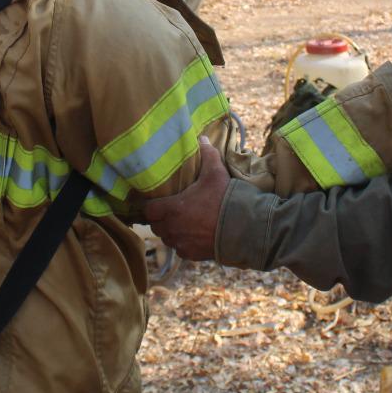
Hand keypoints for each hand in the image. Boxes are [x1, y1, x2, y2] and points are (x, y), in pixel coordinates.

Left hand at [145, 136, 229, 261]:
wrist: (243, 228)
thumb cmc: (225, 198)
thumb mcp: (215, 172)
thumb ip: (207, 154)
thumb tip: (202, 137)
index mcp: (172, 209)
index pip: (148, 210)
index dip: (152, 205)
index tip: (158, 201)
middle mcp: (172, 228)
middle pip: (156, 225)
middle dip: (161, 218)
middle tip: (171, 209)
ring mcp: (181, 243)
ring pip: (167, 238)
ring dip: (171, 231)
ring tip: (182, 222)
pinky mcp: (191, 254)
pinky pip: (180, 249)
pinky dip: (183, 243)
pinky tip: (193, 234)